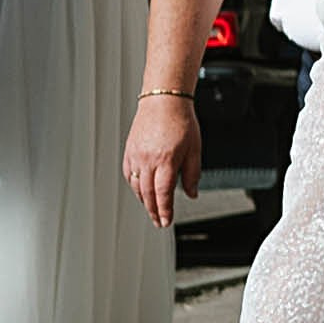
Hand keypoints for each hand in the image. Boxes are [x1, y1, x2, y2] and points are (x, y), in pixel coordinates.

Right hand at [125, 93, 201, 230]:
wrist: (163, 100)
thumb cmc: (181, 121)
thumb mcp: (195, 149)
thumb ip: (192, 174)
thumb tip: (191, 193)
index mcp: (166, 160)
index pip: (163, 193)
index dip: (164, 210)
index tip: (166, 221)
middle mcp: (147, 159)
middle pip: (147, 194)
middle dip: (153, 211)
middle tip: (159, 221)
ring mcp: (136, 155)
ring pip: (136, 186)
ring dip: (144, 201)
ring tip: (152, 209)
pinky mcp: (129, 151)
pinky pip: (128, 174)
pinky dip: (134, 186)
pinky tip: (141, 191)